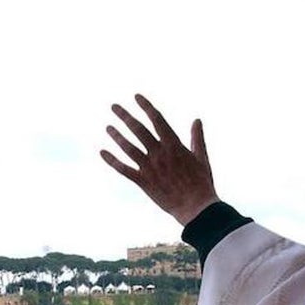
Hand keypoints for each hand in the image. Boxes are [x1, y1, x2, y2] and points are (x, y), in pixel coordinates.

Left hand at [101, 94, 218, 225]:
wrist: (196, 207)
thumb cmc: (201, 183)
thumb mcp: (202, 157)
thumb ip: (197, 138)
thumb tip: (196, 120)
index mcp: (174, 145)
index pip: (157, 119)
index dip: (146, 106)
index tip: (136, 97)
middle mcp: (159, 153)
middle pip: (138, 130)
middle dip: (125, 116)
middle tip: (114, 106)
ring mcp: (150, 168)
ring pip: (128, 148)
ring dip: (117, 136)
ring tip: (108, 127)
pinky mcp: (143, 182)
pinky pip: (124, 169)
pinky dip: (112, 161)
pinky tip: (102, 152)